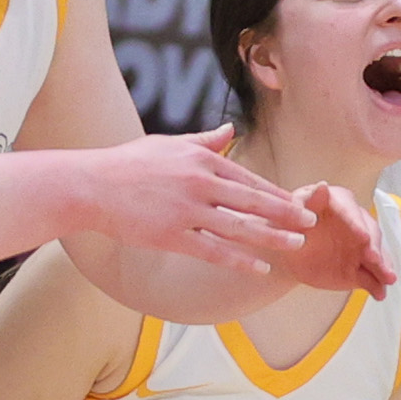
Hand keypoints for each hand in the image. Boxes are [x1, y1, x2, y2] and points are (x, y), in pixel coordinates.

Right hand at [80, 124, 319, 275]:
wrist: (90, 185)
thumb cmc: (127, 163)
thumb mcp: (168, 144)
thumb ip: (204, 141)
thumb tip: (230, 132)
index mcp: (201, 158)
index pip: (248, 178)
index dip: (276, 193)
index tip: (298, 201)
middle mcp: (199, 182)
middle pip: (252, 201)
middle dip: (285, 213)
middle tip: (310, 222)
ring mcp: (186, 210)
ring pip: (240, 226)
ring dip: (272, 237)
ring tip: (296, 244)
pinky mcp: (172, 234)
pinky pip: (213, 249)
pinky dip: (240, 260)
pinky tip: (260, 267)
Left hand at [287, 180, 397, 298]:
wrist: (287, 250)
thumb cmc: (289, 224)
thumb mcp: (293, 212)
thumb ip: (309, 201)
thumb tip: (322, 186)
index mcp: (342, 204)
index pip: (353, 213)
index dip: (357, 225)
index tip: (362, 237)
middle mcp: (357, 225)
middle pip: (370, 235)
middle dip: (374, 248)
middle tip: (374, 259)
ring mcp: (360, 249)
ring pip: (375, 257)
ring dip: (382, 267)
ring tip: (388, 278)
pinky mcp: (358, 269)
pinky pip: (369, 277)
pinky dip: (376, 285)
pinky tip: (380, 294)